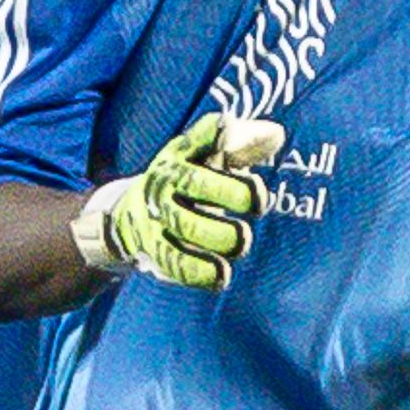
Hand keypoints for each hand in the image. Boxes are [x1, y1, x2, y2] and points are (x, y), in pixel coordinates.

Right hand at [76, 113, 282, 290]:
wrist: (132, 216)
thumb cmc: (190, 182)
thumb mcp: (209, 157)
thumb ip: (244, 144)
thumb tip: (276, 135)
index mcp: (180, 154)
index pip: (200, 140)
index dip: (223, 140)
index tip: (254, 149)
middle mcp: (165, 182)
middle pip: (196, 183)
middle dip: (231, 194)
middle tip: (257, 206)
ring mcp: (157, 217)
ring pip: (186, 226)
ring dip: (220, 236)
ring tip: (241, 242)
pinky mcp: (155, 251)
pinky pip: (177, 263)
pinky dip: (201, 272)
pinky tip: (221, 275)